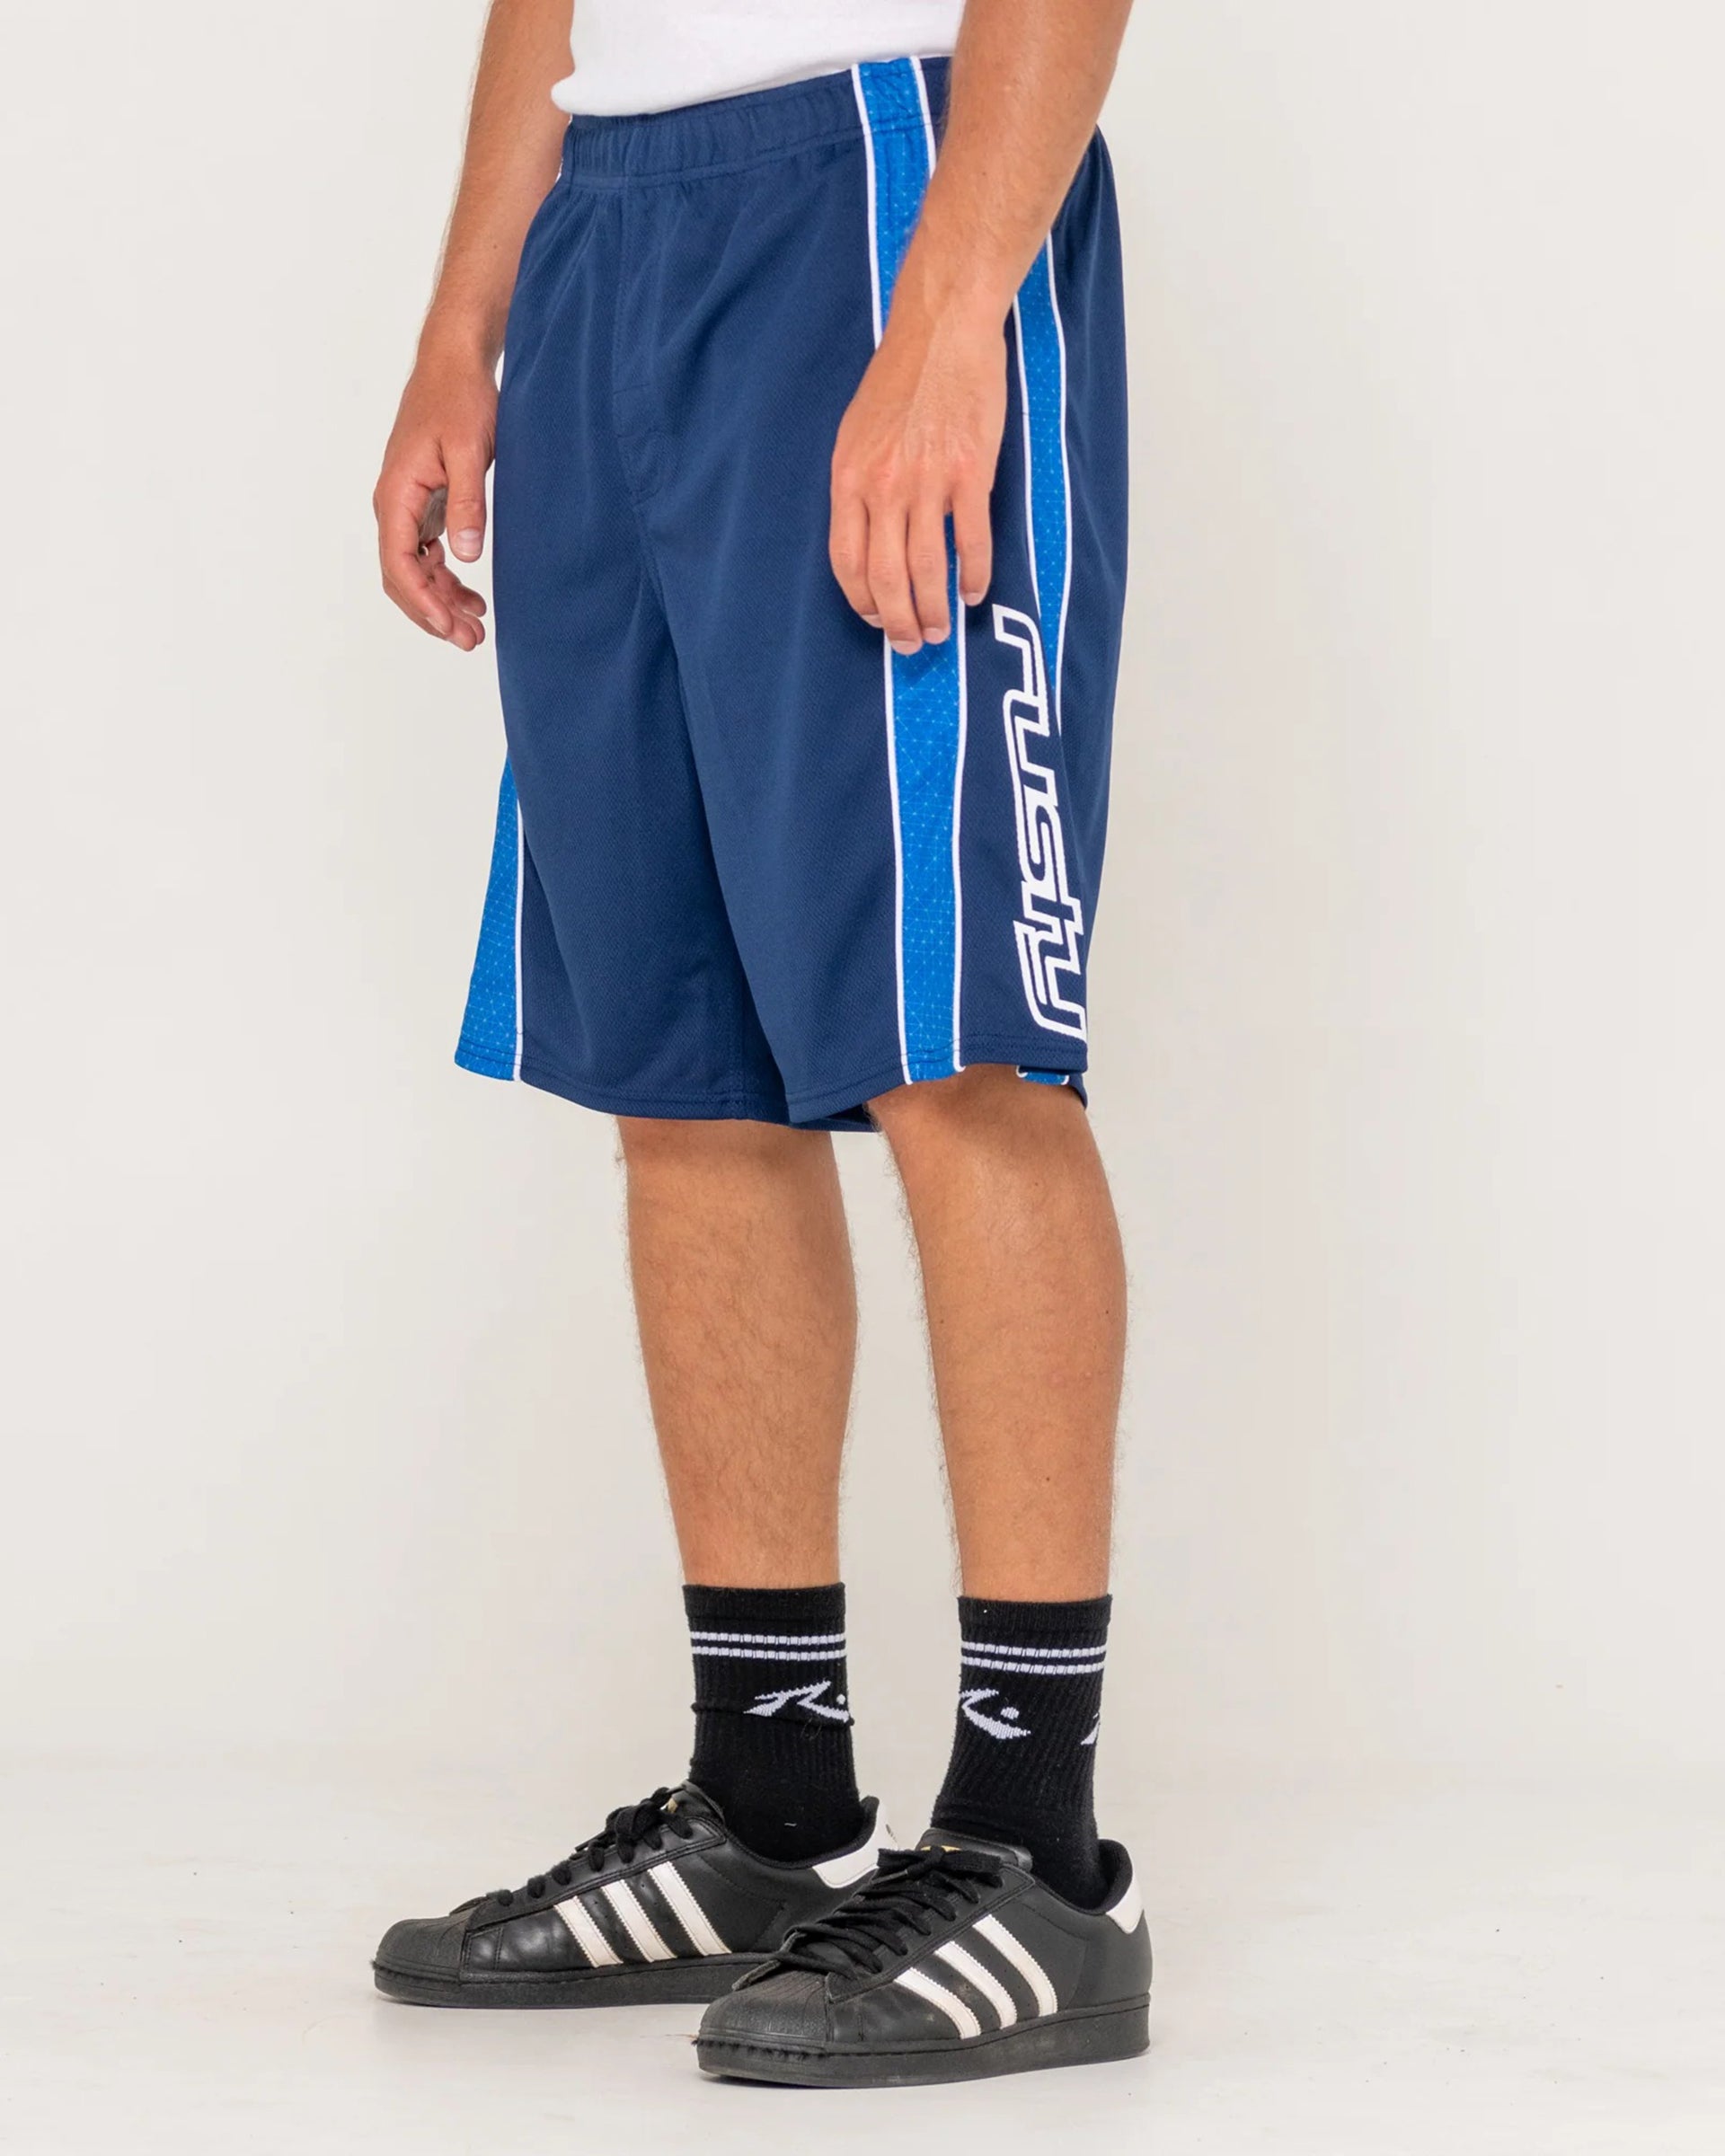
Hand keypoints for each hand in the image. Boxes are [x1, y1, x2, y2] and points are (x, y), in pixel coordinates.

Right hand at [373, 349, 496, 650]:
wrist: (454, 362)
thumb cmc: (460, 398)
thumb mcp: (471, 451)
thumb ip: (468, 503)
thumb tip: (465, 554)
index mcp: (396, 494)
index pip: (399, 564)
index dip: (423, 602)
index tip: (450, 628)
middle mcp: (393, 504)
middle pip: (402, 576)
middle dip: (432, 613)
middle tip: (470, 640)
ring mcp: (407, 505)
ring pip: (414, 569)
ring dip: (440, 600)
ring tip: (475, 626)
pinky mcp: (423, 502)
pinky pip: (426, 552)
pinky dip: (445, 577)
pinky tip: (471, 594)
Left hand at [829, 304, 1007, 653]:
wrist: (942, 331)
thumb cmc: (900, 379)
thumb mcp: (857, 432)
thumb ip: (861, 485)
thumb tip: (870, 535)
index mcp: (850, 478)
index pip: (847, 560)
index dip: (861, 600)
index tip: (874, 619)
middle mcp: (884, 487)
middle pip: (886, 577)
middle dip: (897, 622)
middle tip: (911, 644)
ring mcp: (927, 482)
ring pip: (928, 569)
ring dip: (934, 610)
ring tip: (941, 630)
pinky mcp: (969, 474)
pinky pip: (971, 541)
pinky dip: (974, 575)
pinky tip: (974, 592)